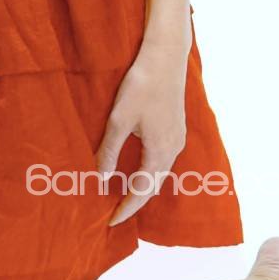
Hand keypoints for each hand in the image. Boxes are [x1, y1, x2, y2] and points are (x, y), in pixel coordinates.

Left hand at [96, 41, 188, 227]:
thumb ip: (111, 150)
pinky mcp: (175, 127)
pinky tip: (139, 167)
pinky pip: (163, 159)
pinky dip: (150, 171)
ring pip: (160, 173)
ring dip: (143, 186)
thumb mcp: (119, 119)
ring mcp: (177, 138)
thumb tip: (101, 178)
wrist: (166, 57)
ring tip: (124, 195)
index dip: (126, 209)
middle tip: (115, 214)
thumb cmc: (141, 85)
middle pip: (154, 186)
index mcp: (159, 152)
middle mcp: (173, 149)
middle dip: (135, 202)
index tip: (111, 223)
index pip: (142, 191)